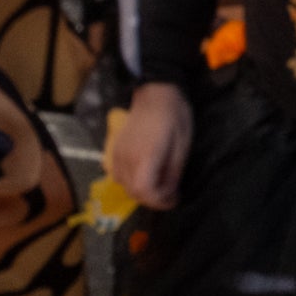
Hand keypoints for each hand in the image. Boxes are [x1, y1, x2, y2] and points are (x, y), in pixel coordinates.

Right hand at [109, 81, 193, 208]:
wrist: (155, 93)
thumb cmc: (174, 117)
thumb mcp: (182, 147)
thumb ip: (173, 174)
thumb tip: (169, 194)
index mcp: (144, 156)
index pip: (144, 191)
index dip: (159, 202)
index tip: (174, 198)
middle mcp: (125, 158)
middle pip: (133, 192)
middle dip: (153, 198)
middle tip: (170, 193)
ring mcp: (116, 154)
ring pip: (124, 185)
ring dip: (142, 191)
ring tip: (159, 183)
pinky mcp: (113, 150)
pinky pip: (118, 175)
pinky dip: (131, 181)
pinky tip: (145, 173)